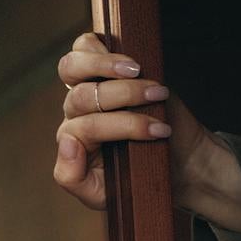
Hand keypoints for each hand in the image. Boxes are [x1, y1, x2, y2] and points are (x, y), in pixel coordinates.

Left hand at [54, 32, 240, 231]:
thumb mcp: (103, 195)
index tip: (155, 132)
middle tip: (154, 97)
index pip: (79, 130)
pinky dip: (104, 49)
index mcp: (72, 143)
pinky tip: (131, 60)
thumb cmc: (139, 179)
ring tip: (139, 72)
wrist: (172, 162)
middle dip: (121, 98)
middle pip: (80, 97)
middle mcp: (75, 113)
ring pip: (73, 68)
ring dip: (109, 67)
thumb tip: (68, 142)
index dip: (119, 127)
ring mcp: (86, 86)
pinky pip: (85, 46)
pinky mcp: (101, 63)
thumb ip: (73, 177)